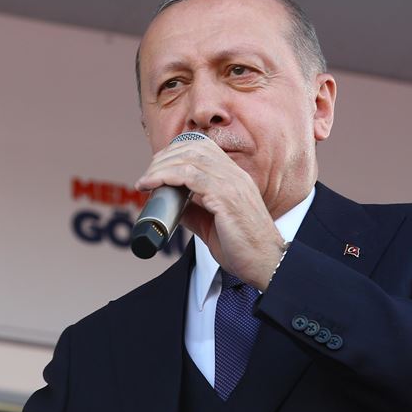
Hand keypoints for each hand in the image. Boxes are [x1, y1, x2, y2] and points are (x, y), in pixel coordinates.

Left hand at [135, 139, 284, 289]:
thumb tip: (170, 204)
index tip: (157, 167)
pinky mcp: (226, 197)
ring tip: (145, 181)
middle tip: (147, 176)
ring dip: (161, 167)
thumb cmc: (242, 248)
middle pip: (193, 148)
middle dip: (164, 157)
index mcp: (234, 178)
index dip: (175, 152)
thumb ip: (194, 211)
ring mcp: (232, 183)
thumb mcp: (212, 225)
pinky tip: (152, 184)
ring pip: (189, 158)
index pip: (203, 147)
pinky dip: (166, 176)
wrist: (266, 264)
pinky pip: (190, 176)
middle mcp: (234, 175)